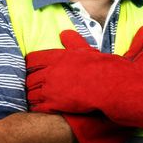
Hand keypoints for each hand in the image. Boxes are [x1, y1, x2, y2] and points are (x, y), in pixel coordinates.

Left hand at [26, 39, 142, 136]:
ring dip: (33, 97)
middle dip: (30, 82)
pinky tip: (43, 110)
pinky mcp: (55, 104)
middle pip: (29, 77)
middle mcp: (51, 70)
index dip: (31, 66)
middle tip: (33, 87)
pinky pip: (38, 107)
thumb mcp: (88, 52)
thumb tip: (64, 33)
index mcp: (58, 56)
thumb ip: (74, 42)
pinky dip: (38, 109)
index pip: (32, 59)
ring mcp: (51, 88)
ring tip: (37, 100)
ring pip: (31, 93)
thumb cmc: (104, 68)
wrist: (114, 88)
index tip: (33, 71)